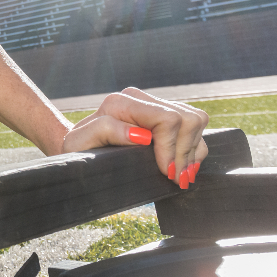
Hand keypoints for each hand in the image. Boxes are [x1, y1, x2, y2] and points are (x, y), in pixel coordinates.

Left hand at [61, 87, 208, 188]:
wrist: (82, 147)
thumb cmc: (80, 148)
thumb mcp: (80, 144)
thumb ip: (104, 131)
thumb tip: (139, 134)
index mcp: (121, 102)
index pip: (167, 119)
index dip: (171, 148)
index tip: (166, 172)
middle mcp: (140, 98)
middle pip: (188, 120)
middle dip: (184, 153)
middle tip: (174, 179)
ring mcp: (155, 104)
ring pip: (197, 122)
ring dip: (192, 153)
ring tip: (178, 175)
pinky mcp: (167, 115)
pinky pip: (197, 128)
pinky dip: (195, 150)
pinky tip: (182, 166)